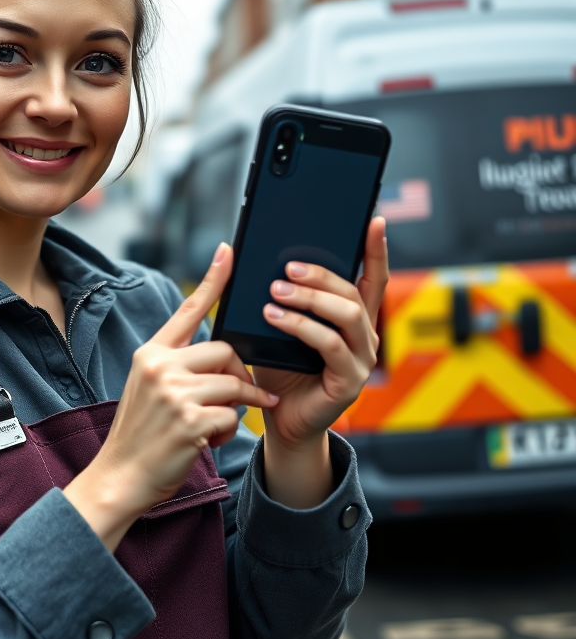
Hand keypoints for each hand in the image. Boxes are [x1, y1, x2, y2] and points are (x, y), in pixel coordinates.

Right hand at [63, 242, 276, 550]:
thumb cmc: (141, 436)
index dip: (214, 278)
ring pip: (234, 385)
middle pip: (226, 351)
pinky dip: (226, 433)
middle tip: (236, 400)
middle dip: (240, 377)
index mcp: (151, 353)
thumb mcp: (151, 389)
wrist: (120, 478)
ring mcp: (174, 392)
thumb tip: (226, 355)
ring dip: (236, 409)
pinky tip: (203, 442)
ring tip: (214, 427)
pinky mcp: (190, 420)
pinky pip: (232, 416)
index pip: (188, 308)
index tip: (230, 251)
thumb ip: (179, 367)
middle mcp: (160, 366)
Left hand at [253, 217, 388, 506]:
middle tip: (288, 267)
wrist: (279, 418)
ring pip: (347, 314)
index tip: (374, 220)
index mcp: (352, 317)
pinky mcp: (349, 380)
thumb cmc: (280, 368)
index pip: (371, 277)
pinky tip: (275, 317)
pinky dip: (301, 326)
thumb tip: (263, 260)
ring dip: (309, 298)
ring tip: (275, 292)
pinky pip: (331, 344)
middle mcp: (365, 335)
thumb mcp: (279, 324)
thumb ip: (282, 297)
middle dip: (321, 274)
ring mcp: (361, 358)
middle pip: (353, 291)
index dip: (375, 249)